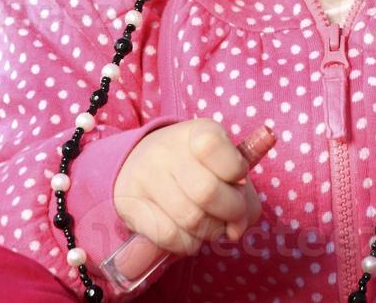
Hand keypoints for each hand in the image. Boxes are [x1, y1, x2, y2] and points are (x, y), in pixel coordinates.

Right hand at [114, 119, 263, 255]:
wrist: (143, 162)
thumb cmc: (198, 167)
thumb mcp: (226, 165)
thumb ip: (245, 196)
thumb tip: (236, 229)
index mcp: (198, 131)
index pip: (215, 147)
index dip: (236, 171)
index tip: (236, 177)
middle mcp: (166, 149)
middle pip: (207, 192)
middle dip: (230, 212)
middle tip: (231, 215)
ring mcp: (144, 176)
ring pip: (190, 219)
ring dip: (210, 231)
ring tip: (211, 224)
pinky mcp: (129, 205)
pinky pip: (169, 236)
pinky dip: (187, 243)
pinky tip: (189, 234)